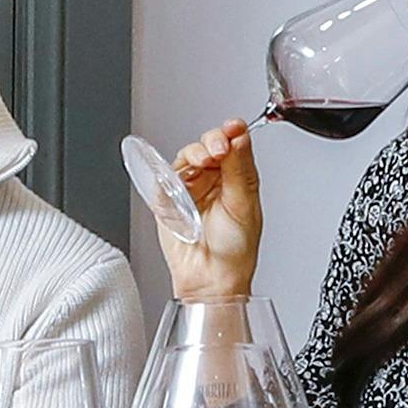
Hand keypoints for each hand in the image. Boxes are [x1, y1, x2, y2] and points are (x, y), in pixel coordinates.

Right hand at [162, 120, 263, 301]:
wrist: (211, 280)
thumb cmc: (234, 251)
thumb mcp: (243, 205)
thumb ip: (240, 169)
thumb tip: (240, 137)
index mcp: (237, 178)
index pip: (234, 144)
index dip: (231, 133)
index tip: (233, 128)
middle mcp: (214, 179)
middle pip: (208, 145)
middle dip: (212, 141)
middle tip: (218, 147)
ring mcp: (190, 188)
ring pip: (186, 157)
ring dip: (194, 153)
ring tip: (203, 160)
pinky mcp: (168, 199)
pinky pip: (163, 178)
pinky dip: (169, 173)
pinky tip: (180, 178)